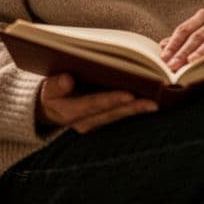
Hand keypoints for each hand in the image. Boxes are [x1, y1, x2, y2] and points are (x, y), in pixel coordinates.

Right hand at [36, 73, 157, 133]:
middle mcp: (84, 122)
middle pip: (112, 113)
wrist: (49, 109)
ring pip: (118, 117)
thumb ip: (56, 85)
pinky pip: (119, 116)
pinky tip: (148, 101)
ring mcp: (94, 124)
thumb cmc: (50, 94)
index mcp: (70, 113)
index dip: (111, 100)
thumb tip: (67, 79)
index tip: (129, 94)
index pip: (94, 105)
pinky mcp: (102, 121)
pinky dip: (133, 109)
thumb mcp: (47, 88)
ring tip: (156, 102)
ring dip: (137, 110)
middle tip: (153, 101)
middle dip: (132, 107)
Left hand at [159, 8, 203, 70]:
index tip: (164, 59)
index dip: (174, 44)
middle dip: (184, 52)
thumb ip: (182, 41)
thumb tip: (162, 46)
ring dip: (202, 52)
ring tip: (191, 63)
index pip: (185, 29)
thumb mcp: (199, 37)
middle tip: (174, 66)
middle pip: (198, 35)